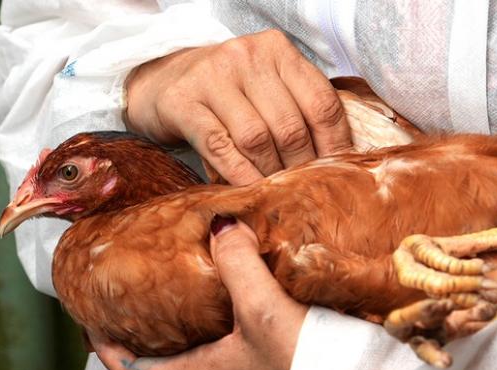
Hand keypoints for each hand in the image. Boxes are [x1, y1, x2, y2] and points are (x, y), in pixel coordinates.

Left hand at [88, 217, 307, 369]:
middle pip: (168, 366)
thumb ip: (238, 263)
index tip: (93, 326)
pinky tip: (256, 302)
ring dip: (194, 330)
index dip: (107, 352)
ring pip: (207, 359)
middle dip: (151, 335)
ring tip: (194, 292)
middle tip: (143, 301)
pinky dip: (235, 328)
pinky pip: (243, 354)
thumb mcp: (262, 308)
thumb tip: (220, 224)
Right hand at [124, 29, 352, 183]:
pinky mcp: (183, 101)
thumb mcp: (264, 87)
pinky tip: (248, 191)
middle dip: (299, 167)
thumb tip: (337, 160)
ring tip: (274, 192)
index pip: (321, 102)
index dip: (334, 145)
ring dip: (269, 174)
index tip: (336, 173)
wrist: (159, 81)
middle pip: (290, 125)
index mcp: (277, 50)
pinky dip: (238, 174)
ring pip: (257, 138)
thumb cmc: (224, 93)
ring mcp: (213, 76)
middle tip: (302, 192)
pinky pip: (220, 146)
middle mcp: (247, 55)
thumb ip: (296, 108)